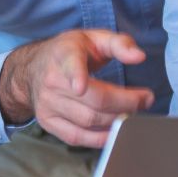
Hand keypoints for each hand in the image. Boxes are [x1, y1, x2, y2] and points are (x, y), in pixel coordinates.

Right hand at [0, 30, 153, 146]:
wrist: (32, 68)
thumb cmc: (69, 52)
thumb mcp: (93, 38)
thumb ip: (119, 44)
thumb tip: (139, 57)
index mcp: (64, 55)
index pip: (70, 66)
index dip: (76, 76)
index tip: (80, 87)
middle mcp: (52, 81)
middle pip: (94, 101)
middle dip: (126, 104)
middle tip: (145, 100)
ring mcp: (47, 104)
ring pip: (88, 121)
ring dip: (116, 121)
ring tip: (132, 114)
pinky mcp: (48, 122)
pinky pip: (77, 137)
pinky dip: (99, 138)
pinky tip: (114, 132)